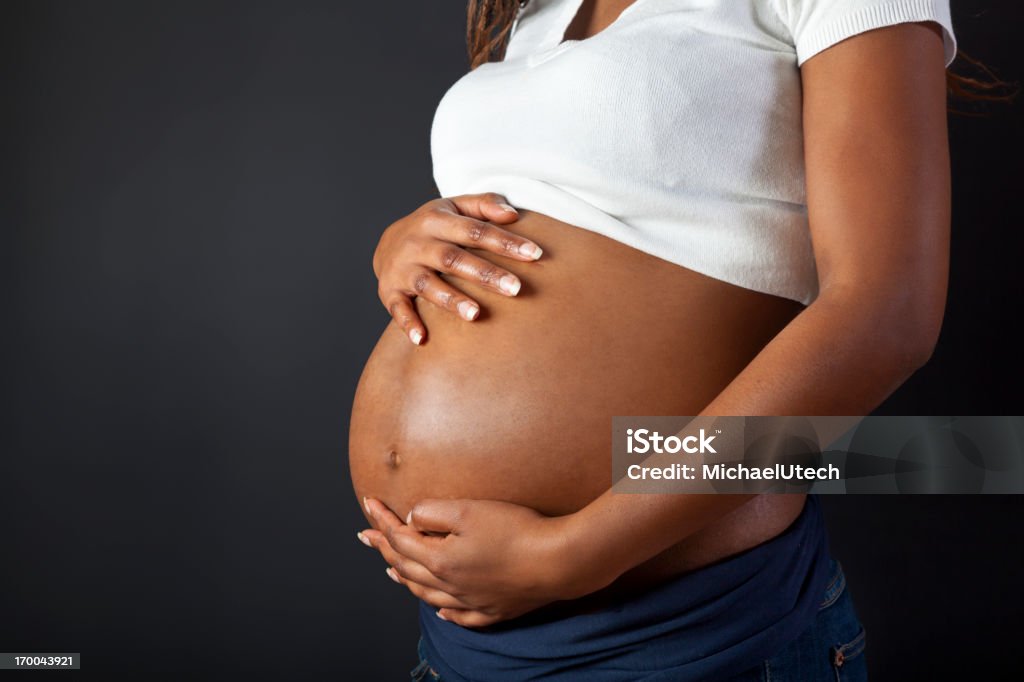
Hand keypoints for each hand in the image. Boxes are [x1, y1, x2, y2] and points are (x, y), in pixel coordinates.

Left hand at [357, 497, 613, 627]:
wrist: (558, 561)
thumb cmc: (517, 531)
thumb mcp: (469, 510)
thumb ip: (433, 512)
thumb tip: (412, 519)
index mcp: (440, 560)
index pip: (401, 538)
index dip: (382, 519)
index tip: (367, 502)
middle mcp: (450, 585)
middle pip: (408, 567)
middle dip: (384, 549)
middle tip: (367, 536)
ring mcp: (472, 600)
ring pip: (428, 594)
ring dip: (406, 580)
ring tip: (392, 571)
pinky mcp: (495, 609)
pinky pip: (460, 616)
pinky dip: (445, 611)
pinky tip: (441, 610)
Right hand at [373, 193, 543, 344]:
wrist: (387, 243)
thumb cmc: (435, 228)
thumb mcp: (455, 208)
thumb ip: (484, 205)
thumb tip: (513, 214)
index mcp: (437, 220)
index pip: (475, 230)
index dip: (505, 242)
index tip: (535, 254)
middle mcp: (418, 243)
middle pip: (454, 259)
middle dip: (485, 274)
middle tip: (516, 289)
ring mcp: (403, 268)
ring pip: (427, 284)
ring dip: (451, 300)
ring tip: (476, 315)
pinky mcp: (389, 291)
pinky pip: (398, 308)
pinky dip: (408, 324)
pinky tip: (423, 339)